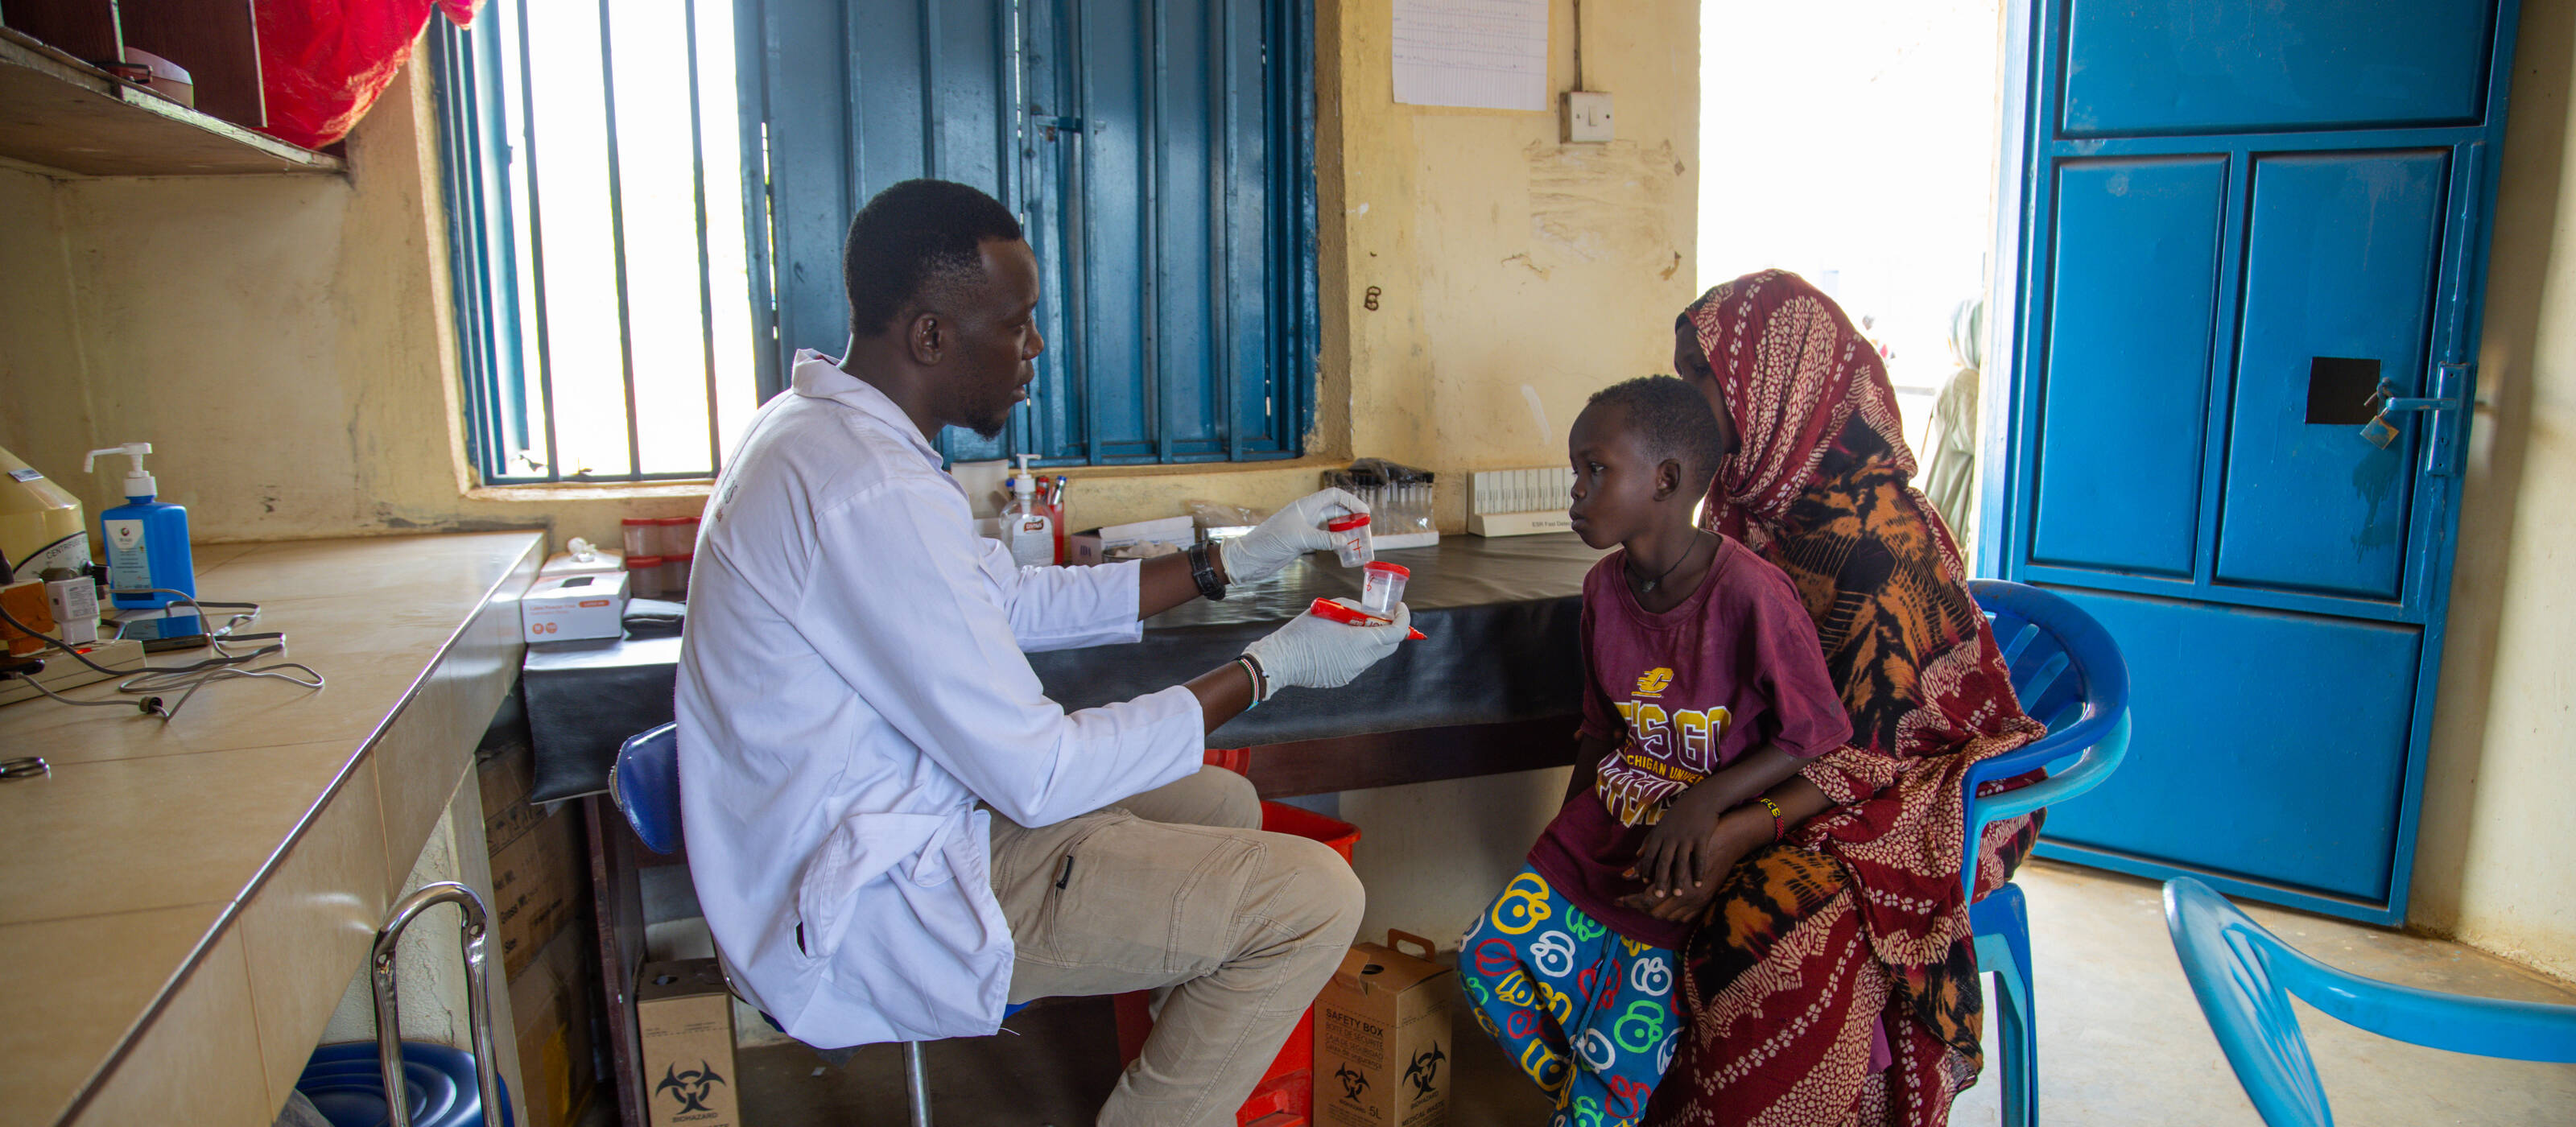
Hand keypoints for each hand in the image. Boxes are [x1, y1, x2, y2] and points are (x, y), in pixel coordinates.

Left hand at [1219, 488, 1369, 583]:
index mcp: (1306, 506)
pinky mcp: (1302, 542)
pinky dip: (1335, 543)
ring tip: (1358, 541)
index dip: (1351, 501)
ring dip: (1345, 531)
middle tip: (1365, 529)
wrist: (1250, 558)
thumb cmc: (1270, 542)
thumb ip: (1325, 540)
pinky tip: (1343, 550)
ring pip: (1331, 525)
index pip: (1333, 495)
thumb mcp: (1300, 539)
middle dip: (1351, 517)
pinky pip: (1324, 539)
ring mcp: (1305, 528)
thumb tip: (1346, 542)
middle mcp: (1307, 515)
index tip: (1365, 512)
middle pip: (1335, 510)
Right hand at [1241, 599, 1410, 696]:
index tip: (1399, 608)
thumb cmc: (1302, 632)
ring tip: (1352, 628)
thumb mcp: (1329, 609)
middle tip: (1381, 617)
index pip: (1396, 633)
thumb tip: (1365, 613)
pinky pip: (1358, 663)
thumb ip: (1353, 608)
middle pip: (1389, 646)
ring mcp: (1353, 672)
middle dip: (1391, 630)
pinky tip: (1338, 643)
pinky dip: (1357, 651)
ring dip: (1371, 641)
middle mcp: (1361, 661)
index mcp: (1360, 642)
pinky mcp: (1343, 679)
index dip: (1403, 618)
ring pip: (1373, 655)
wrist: (1281, 660)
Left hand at [1619, 803, 1769, 922]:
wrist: (1702, 799)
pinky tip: (1698, 884)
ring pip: (1681, 863)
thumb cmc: (1680, 813)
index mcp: (1660, 835)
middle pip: (1664, 862)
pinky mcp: (1701, 838)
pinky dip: (1698, 872)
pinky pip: (1699, 858)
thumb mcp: (1662, 824)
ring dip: (1679, 880)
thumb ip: (1649, 841)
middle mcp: (1671, 838)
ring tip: (1678, 895)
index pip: (1650, 855)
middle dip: (1660, 880)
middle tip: (1658, 897)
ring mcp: (1687, 838)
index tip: (1645, 884)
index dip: (1647, 870)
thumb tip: (1636, 855)